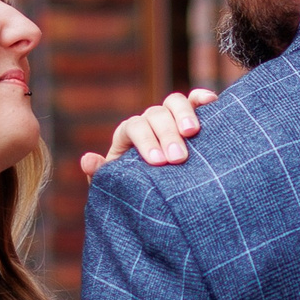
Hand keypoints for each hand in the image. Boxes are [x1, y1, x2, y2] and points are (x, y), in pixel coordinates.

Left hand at [80, 90, 218, 184]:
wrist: (161, 201)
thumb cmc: (137, 192)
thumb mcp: (117, 188)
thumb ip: (101, 175)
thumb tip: (87, 159)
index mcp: (129, 135)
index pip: (134, 127)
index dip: (145, 140)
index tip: (157, 162)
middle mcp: (150, 121)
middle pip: (155, 114)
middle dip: (166, 134)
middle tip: (178, 159)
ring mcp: (172, 117)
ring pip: (175, 102)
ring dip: (184, 114)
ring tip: (193, 133)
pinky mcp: (193, 118)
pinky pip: (196, 101)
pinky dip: (202, 98)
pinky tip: (212, 102)